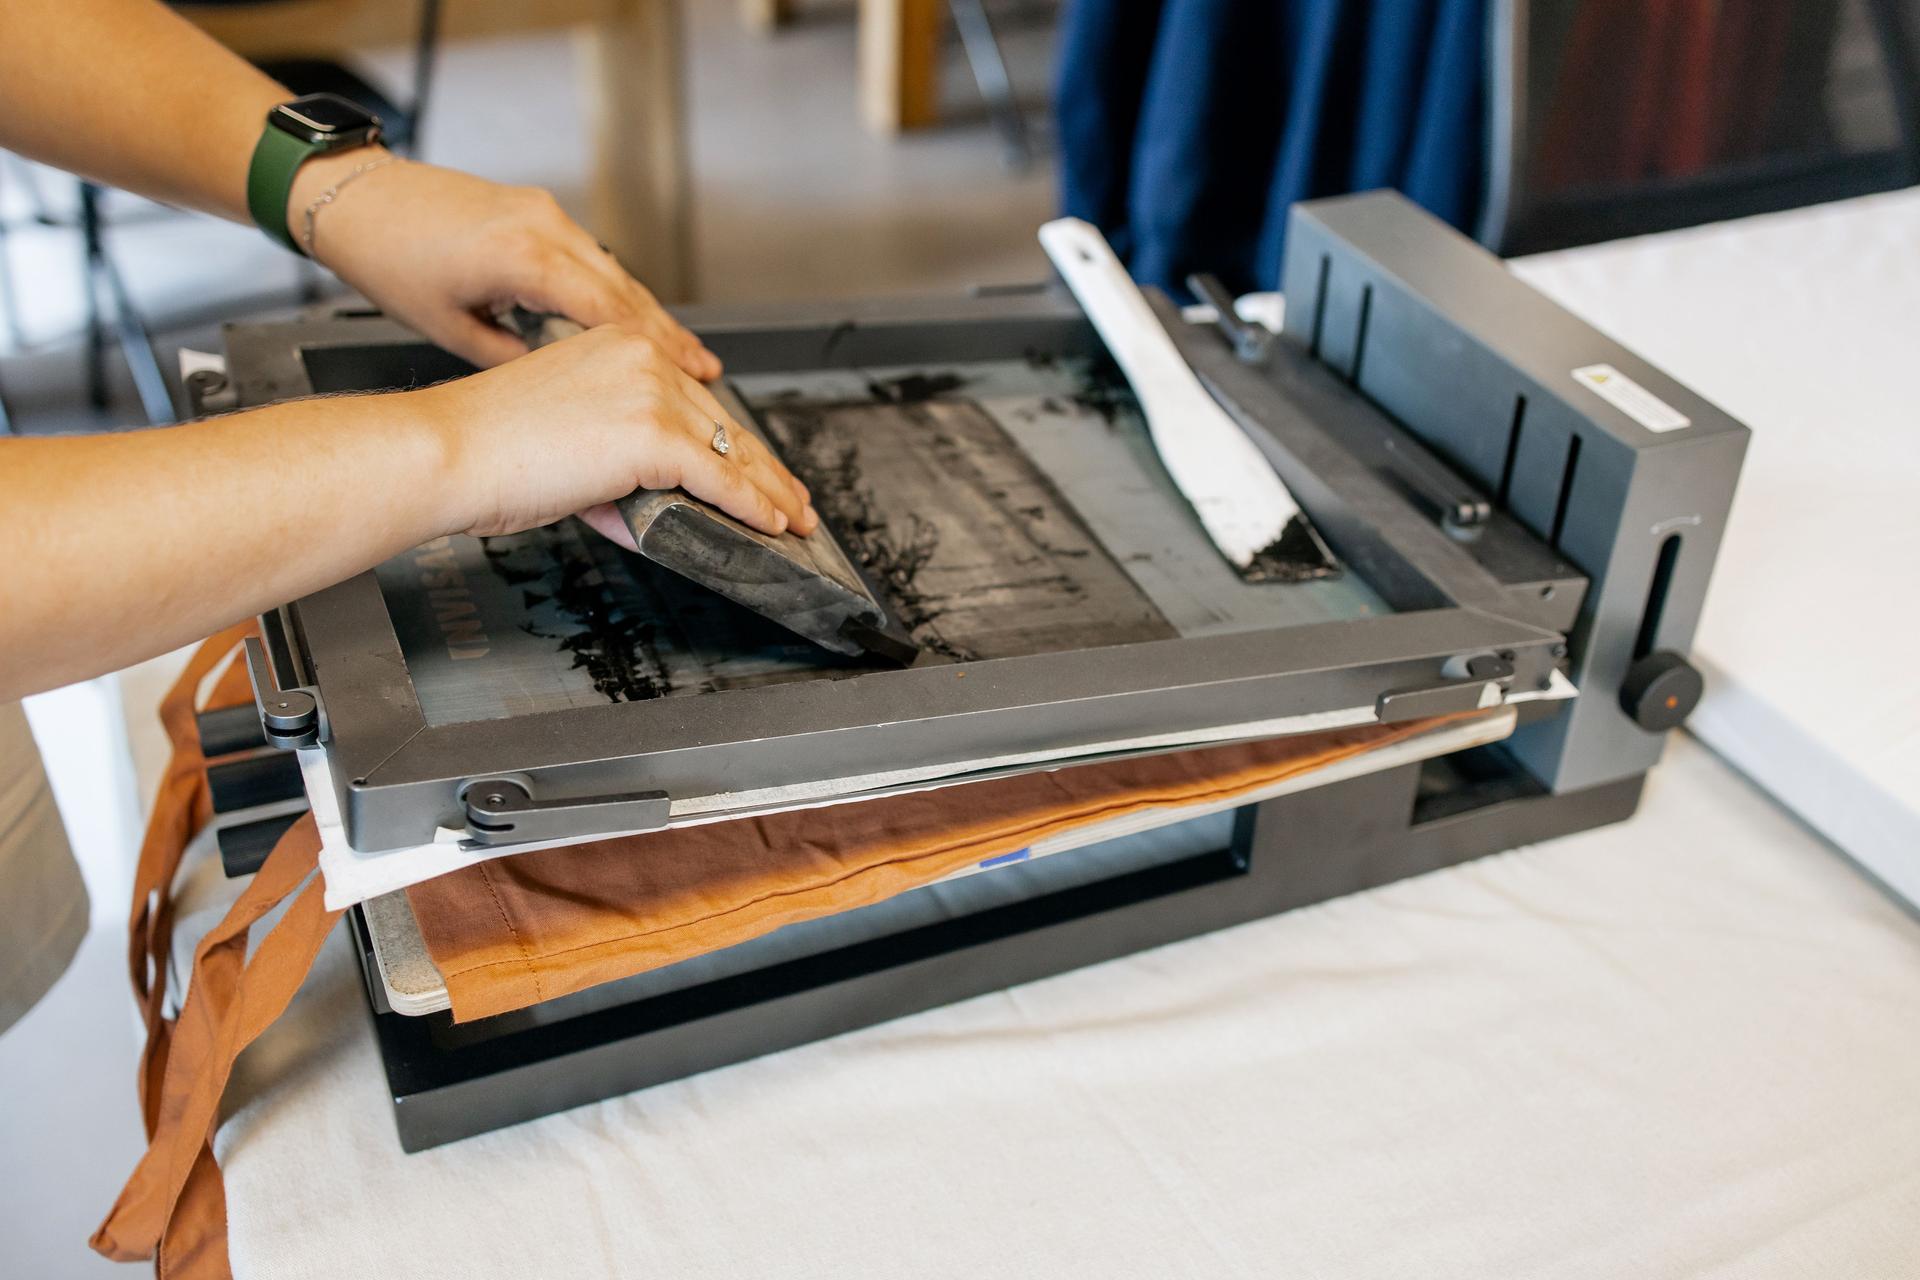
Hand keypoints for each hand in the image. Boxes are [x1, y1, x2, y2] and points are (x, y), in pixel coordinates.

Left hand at [289, 150, 720, 378]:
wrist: (353, 196)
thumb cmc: (389, 259)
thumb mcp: (449, 329)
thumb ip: (510, 357)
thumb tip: (551, 383)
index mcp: (524, 257)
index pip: (612, 310)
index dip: (659, 351)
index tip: (692, 382)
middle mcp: (545, 227)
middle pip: (629, 290)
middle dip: (673, 339)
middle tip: (710, 375)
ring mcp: (545, 214)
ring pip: (617, 274)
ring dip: (653, 318)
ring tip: (689, 360)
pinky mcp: (538, 211)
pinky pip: (595, 261)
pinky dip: (621, 296)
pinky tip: (638, 325)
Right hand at [416, 322, 818, 544]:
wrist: (449, 451)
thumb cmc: (485, 448)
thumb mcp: (565, 438)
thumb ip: (615, 463)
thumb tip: (651, 501)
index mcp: (617, 344)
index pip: (692, 396)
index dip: (733, 436)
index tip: (759, 461)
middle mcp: (640, 358)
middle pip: (721, 421)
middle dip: (762, 466)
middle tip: (791, 497)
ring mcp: (650, 393)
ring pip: (730, 449)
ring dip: (768, 490)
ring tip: (793, 519)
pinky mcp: (653, 436)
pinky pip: (718, 477)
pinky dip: (750, 504)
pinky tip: (770, 523)